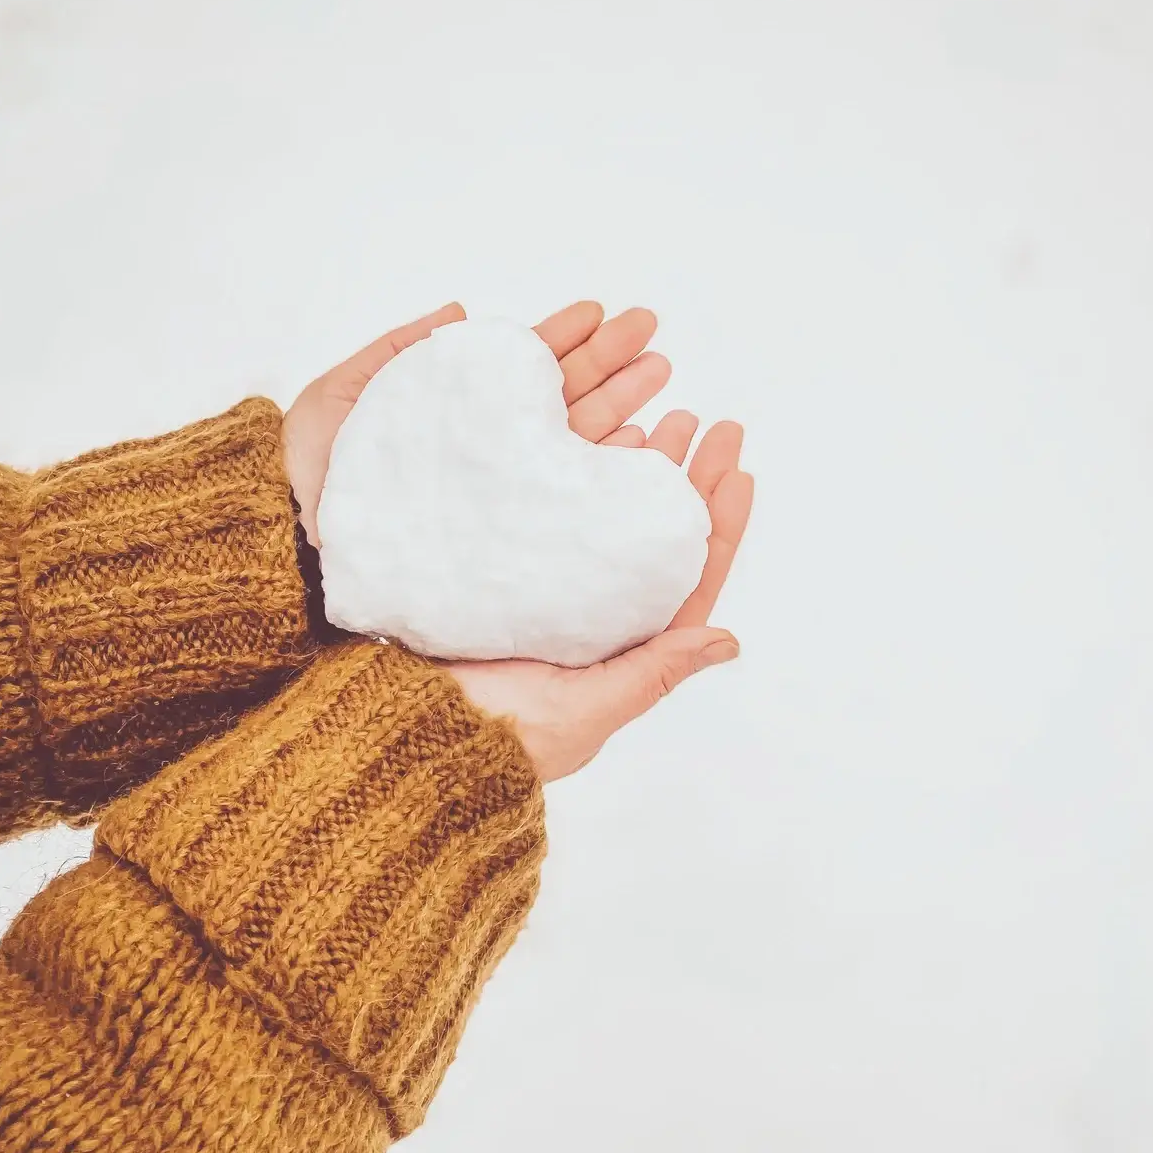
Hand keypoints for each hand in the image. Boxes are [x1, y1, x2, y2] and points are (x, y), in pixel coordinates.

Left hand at [283, 300, 673, 545]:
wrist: (290, 546)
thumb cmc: (308, 475)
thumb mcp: (346, 395)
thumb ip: (399, 353)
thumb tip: (458, 312)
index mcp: (454, 414)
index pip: (520, 369)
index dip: (561, 337)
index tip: (600, 311)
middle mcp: (485, 454)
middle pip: (561, 399)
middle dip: (610, 363)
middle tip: (651, 332)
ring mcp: (499, 493)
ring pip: (574, 442)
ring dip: (620, 407)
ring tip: (659, 375)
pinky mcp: (504, 536)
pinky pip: (562, 498)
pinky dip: (603, 470)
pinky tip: (637, 445)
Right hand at [447, 417, 753, 780]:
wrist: (416, 727)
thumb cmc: (507, 735)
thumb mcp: (590, 710)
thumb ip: (654, 671)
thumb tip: (727, 640)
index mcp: (627, 645)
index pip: (689, 578)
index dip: (719, 525)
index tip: (737, 471)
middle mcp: (598, 609)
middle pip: (659, 534)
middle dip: (689, 478)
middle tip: (711, 426)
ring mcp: (555, 585)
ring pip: (612, 511)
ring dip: (642, 465)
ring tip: (666, 417)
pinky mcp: (511, 565)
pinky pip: (558, 508)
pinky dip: (582, 470)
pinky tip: (600, 433)